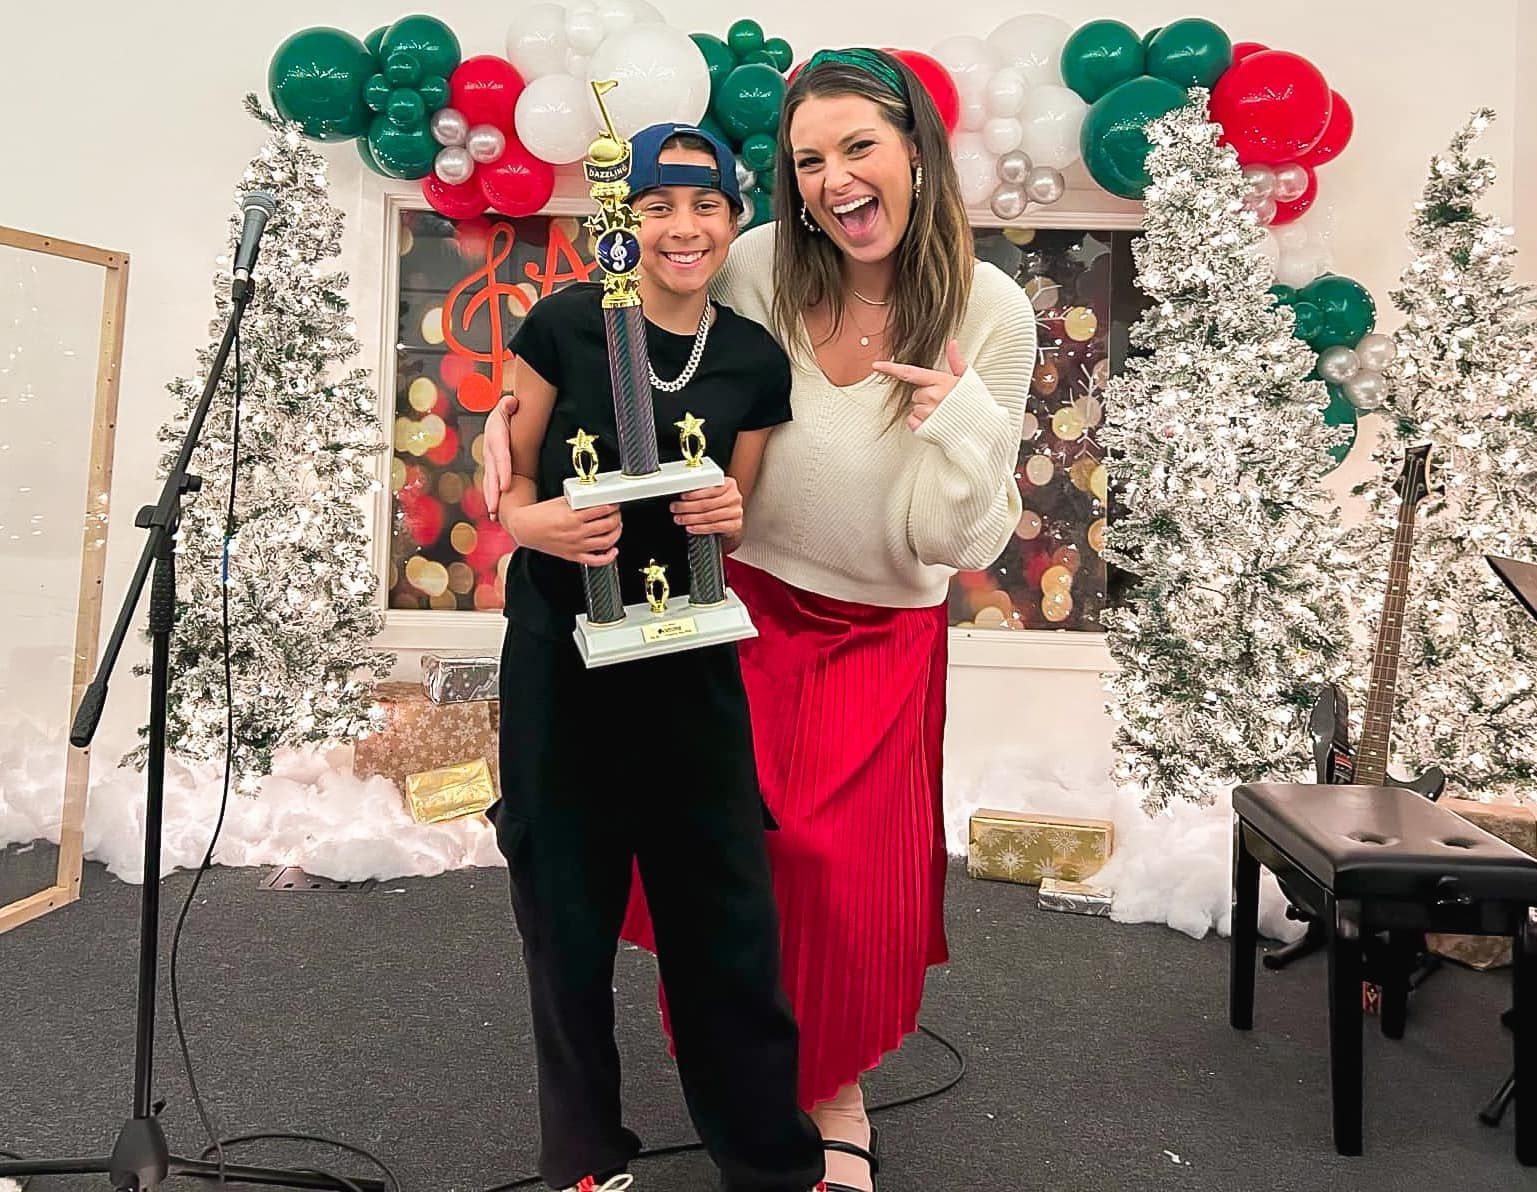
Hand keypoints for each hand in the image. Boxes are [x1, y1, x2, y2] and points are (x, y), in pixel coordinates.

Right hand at [481, 393, 519, 516]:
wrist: (500, 419)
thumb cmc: (507, 414)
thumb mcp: (507, 405)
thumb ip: (509, 404)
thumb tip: (511, 402)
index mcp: (496, 438)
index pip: (500, 456)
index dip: (502, 471)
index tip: (505, 486)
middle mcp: (490, 452)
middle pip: (492, 475)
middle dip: (493, 492)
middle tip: (495, 508)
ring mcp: (490, 462)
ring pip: (490, 483)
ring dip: (491, 499)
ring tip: (493, 515)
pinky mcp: (493, 470)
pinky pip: (492, 485)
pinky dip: (494, 499)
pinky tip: (495, 514)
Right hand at [506, 498, 620, 566]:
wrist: (526, 528)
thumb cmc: (540, 515)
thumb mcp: (561, 502)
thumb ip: (579, 502)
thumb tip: (596, 500)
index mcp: (573, 517)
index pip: (601, 510)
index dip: (612, 506)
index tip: (615, 503)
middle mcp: (576, 532)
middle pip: (607, 525)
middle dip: (616, 518)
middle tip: (617, 513)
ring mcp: (576, 546)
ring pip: (606, 542)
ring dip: (616, 533)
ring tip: (616, 527)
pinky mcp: (573, 556)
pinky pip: (596, 560)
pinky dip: (608, 557)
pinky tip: (613, 550)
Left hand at [670, 477, 743, 537]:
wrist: (730, 522)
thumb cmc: (717, 506)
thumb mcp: (712, 494)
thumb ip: (701, 492)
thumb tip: (681, 495)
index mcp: (729, 484)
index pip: (710, 489)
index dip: (694, 494)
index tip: (681, 497)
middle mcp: (734, 497)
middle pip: (707, 503)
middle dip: (687, 507)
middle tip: (675, 508)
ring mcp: (736, 512)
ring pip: (709, 516)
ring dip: (691, 518)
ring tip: (679, 519)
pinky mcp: (735, 525)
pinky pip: (715, 527)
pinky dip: (700, 528)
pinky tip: (690, 527)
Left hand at [871, 340, 967, 430]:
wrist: (981, 429)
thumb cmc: (976, 404)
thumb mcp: (967, 379)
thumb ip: (956, 361)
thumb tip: (953, 343)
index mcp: (941, 381)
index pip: (911, 372)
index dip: (891, 369)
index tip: (876, 366)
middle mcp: (933, 396)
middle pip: (916, 394)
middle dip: (926, 398)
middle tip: (944, 403)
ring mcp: (928, 412)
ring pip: (915, 409)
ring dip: (925, 412)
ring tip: (943, 415)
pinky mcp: (926, 428)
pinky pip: (913, 422)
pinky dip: (920, 424)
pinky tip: (936, 424)